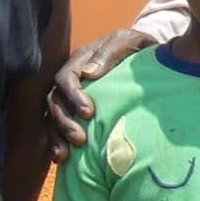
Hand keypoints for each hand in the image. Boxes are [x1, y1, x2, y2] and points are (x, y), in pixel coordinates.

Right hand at [46, 28, 153, 162]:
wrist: (148, 59)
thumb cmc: (138, 49)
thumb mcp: (129, 41)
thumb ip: (111, 52)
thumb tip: (89, 73)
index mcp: (81, 60)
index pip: (66, 77)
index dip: (72, 95)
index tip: (89, 112)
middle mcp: (71, 79)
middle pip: (55, 99)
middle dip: (64, 121)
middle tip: (80, 139)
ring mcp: (70, 96)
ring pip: (52, 116)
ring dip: (57, 135)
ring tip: (67, 154)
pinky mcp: (74, 112)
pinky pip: (57, 127)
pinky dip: (57, 142)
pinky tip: (62, 158)